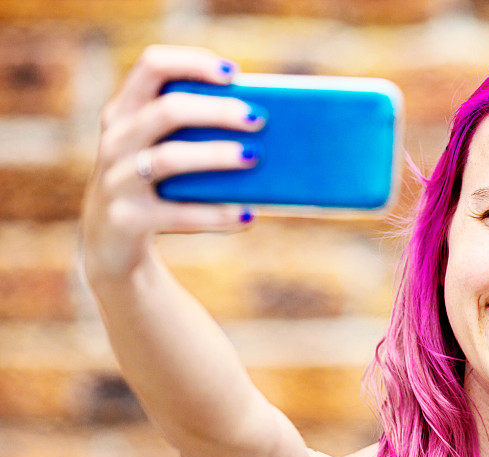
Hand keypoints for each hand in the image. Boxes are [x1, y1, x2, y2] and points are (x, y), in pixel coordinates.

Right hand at [80, 44, 265, 281]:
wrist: (111, 248)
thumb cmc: (155, 188)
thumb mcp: (163, 152)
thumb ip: (197, 133)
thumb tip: (264, 123)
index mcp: (124, 112)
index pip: (152, 66)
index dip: (192, 62)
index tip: (233, 73)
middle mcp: (115, 140)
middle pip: (167, 110)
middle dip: (216, 111)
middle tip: (259, 119)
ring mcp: (116, 181)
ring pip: (169, 159)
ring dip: (217, 155)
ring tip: (255, 157)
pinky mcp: (127, 221)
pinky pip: (179, 214)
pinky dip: (217, 214)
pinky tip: (249, 215)